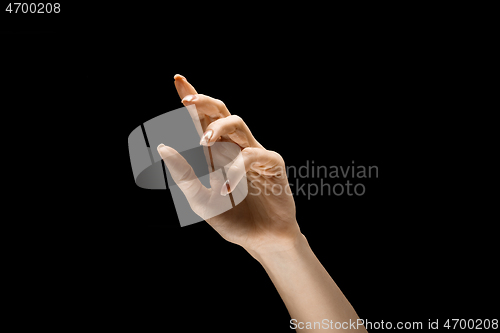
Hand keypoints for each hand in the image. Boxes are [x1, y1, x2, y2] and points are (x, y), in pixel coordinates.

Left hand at [157, 74, 300, 256]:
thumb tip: (163, 146)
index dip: (192, 98)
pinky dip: (236, 169)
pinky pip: (253, 155)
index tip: (177, 79)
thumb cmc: (231, 218)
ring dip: (219, 128)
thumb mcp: (199, 199)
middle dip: (205, 102)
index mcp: (216, 153)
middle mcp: (234, 148)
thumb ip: (183, 174)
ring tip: (203, 143)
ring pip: (238, 124)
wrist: (261, 240)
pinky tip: (226, 188)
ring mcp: (254, 153)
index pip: (202, 119)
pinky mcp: (272, 163)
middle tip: (188, 101)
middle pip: (221, 112)